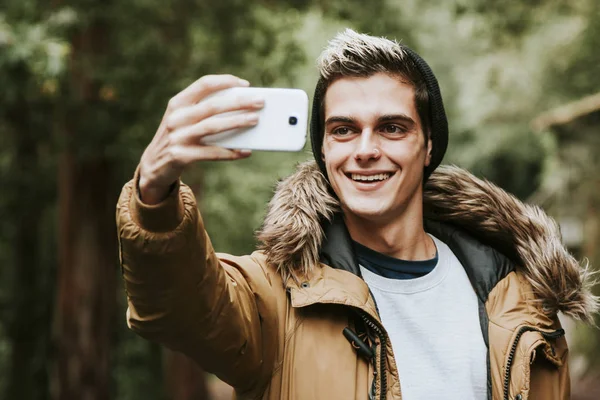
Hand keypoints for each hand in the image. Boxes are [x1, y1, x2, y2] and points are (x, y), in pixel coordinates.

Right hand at [138, 74, 263, 203]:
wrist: (153, 166)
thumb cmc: (178, 138)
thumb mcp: (183, 120)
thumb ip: (204, 111)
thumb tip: (242, 109)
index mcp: (177, 103)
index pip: (204, 84)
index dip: (226, 81)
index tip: (245, 84)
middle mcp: (176, 117)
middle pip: (213, 105)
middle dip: (239, 102)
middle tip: (260, 102)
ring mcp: (178, 137)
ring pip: (213, 126)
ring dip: (237, 122)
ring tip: (255, 120)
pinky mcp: (181, 156)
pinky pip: (211, 153)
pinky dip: (230, 152)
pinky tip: (245, 151)